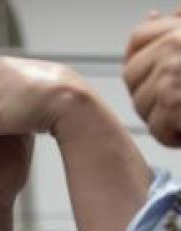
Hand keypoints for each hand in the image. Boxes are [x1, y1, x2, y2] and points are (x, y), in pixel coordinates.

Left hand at [126, 7, 180, 145]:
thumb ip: (180, 28)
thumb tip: (161, 14)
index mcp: (180, 32)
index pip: (140, 38)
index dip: (143, 60)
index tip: (157, 74)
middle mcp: (174, 46)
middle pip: (134, 77)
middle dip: (151, 94)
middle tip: (177, 104)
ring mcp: (173, 73)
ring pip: (143, 105)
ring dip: (164, 118)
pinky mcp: (174, 101)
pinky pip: (158, 127)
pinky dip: (173, 136)